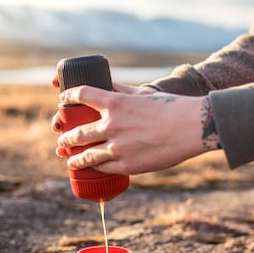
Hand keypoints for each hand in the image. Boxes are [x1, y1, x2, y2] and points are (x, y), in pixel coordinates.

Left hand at [51, 86, 218, 174]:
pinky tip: (90, 168)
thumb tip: (106, 84)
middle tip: (62, 140)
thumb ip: (121, 90)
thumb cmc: (170, 107)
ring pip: (86, 155)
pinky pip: (103, 168)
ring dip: (74, 158)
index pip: (81, 95)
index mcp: (115, 103)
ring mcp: (118, 147)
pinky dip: (94, 167)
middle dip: (66, 137)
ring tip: (70, 159)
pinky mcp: (127, 165)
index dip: (67, 98)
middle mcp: (112, 125)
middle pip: (77, 133)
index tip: (62, 102)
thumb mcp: (143, 94)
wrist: (191, 128)